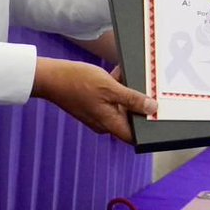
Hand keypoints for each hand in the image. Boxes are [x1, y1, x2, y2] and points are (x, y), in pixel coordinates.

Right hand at [30, 58, 155, 142]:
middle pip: (129, 117)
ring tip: (129, 76)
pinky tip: (117, 73)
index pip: (134, 136)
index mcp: (109, 124)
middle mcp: (104, 122)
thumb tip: (152, 108)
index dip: (147, 127)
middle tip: (147, 87)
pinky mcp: (92, 104)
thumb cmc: (78, 82)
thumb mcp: (110, 87)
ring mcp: (97, 113)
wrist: (51, 78)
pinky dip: (116, 88)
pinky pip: (110, 98)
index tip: (158, 115)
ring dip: (126, 91)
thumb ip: (132, 99)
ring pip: (120, 105)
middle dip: (138, 102)